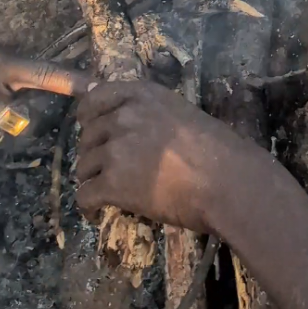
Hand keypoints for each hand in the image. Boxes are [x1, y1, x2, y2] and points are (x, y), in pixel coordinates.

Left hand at [76, 79, 247, 231]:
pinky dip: (89, 207)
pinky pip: (85, 196)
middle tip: (109, 168)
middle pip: (87, 136)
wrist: (224, 181)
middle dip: (94, 153)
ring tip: (107, 192)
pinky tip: (97, 213)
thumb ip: (147, 112)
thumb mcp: (179, 113)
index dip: (89, 117)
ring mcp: (115, 150)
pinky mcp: (112, 184)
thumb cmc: (214, 148)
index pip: (94, 100)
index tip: (92, 129)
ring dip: (92, 179)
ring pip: (83, 167)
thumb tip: (118, 116)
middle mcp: (122, 117)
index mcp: (140, 95)